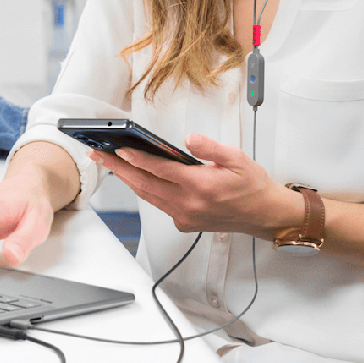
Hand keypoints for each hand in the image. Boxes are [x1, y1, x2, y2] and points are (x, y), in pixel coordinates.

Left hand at [91, 133, 293, 238]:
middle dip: (118, 168)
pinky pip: (158, 203)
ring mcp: (184, 216)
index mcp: (200, 186)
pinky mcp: (184, 222)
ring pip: (147, 195)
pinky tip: (135, 178)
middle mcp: (188, 204)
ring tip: (109, 163)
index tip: (118, 149)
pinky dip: (144, 189)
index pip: (159, 170)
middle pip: (144, 183)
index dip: (136, 158)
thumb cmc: (252, 186)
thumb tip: (189, 139)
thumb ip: (210, 148)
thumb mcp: (237, 159)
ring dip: (126, 179)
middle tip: (99, 154)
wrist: (264, 215)